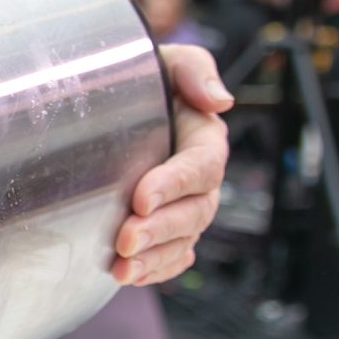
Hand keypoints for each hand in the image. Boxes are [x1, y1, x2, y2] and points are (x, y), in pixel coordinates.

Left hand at [114, 44, 231, 285]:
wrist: (117, 100)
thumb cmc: (147, 77)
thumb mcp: (170, 61)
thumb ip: (195, 72)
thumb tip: (220, 101)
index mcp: (204, 139)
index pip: (200, 166)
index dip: (174, 184)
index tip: (141, 197)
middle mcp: (199, 179)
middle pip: (194, 212)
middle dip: (160, 229)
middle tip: (126, 238)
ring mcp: (184, 207)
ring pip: (182, 240)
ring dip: (154, 257)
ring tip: (122, 267)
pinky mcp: (167, 229)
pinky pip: (173, 257)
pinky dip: (156, 270)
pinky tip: (131, 276)